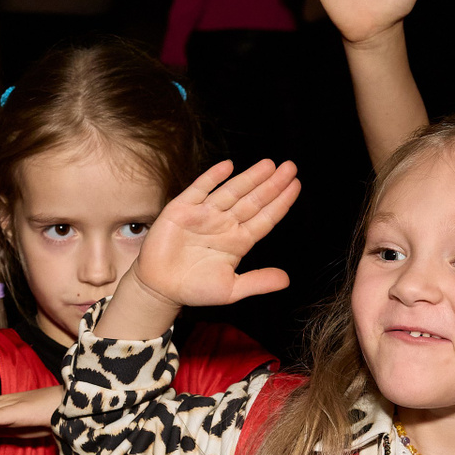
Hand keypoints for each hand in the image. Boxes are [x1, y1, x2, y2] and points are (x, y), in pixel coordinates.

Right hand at [128, 159, 298, 313]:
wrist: (159, 288)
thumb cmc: (194, 289)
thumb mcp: (231, 289)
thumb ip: (258, 282)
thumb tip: (286, 280)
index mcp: (238, 241)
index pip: (265, 218)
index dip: (280, 202)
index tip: (296, 186)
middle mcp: (224, 224)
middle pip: (253, 200)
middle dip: (272, 184)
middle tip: (291, 167)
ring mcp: (204, 214)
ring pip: (232, 191)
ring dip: (250, 177)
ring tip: (269, 164)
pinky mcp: (182, 209)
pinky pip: (200, 189)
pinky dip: (213, 177)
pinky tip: (228, 166)